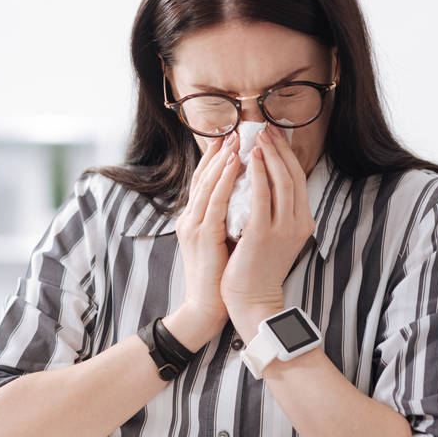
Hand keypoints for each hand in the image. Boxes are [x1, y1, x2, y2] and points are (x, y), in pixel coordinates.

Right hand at [166, 131, 241, 347]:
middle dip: (219, 151)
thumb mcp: (222, 241)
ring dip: (223, 159)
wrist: (207, 307)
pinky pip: (215, 201)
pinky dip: (225, 180)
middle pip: (203, 176)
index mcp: (194, 219)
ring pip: (208, 184)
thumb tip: (248, 200)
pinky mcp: (202, 235)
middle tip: (234, 129)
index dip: (215, 158)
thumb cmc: (220, 277)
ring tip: (237, 138)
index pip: (204, 181)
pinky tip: (237, 164)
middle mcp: (190, 218)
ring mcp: (193, 225)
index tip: (229, 138)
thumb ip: (228, 219)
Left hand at [220, 125, 315, 338]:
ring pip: (281, 182)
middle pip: (292, 176)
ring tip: (257, 137)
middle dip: (279, 149)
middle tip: (265, 128)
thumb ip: (272, 212)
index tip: (275, 136)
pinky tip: (249, 160)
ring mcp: (283, 229)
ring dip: (269, 156)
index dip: (287, 155)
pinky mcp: (264, 234)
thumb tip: (260, 183)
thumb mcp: (271, 235)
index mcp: (302, 222)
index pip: (297, 180)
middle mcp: (298, 223)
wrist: (252, 300)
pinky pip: (262, 197)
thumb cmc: (255, 268)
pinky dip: (258, 175)